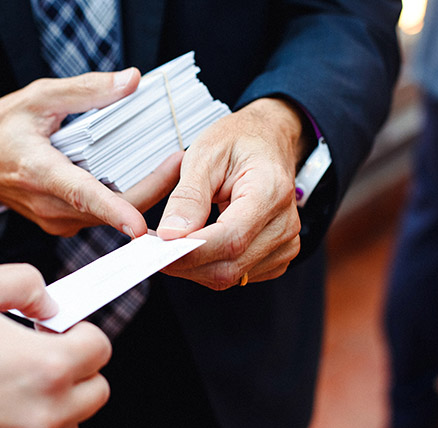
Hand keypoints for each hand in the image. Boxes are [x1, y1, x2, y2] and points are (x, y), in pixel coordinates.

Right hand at [0, 68, 180, 237]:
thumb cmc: (2, 128)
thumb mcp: (38, 97)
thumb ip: (86, 90)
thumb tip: (131, 82)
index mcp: (39, 171)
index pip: (81, 194)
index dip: (113, 210)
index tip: (139, 226)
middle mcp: (48, 205)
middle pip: (109, 208)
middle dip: (150, 188)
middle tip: (179, 161)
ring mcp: (55, 221)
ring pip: (108, 215)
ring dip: (140, 193)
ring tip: (165, 163)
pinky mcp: (61, 225)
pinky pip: (99, 217)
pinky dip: (121, 199)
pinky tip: (136, 175)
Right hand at [0, 265, 110, 427]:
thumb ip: (27, 283)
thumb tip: (51, 302)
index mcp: (49, 364)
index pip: (100, 348)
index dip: (81, 334)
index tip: (59, 334)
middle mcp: (48, 412)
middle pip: (95, 391)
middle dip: (74, 372)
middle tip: (37, 363)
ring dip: (54, 412)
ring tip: (11, 396)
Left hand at [156, 98, 310, 289]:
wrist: (267, 140)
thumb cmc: (238, 141)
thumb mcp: (204, 154)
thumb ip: (188, 197)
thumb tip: (171, 234)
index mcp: (271, 191)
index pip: (230, 238)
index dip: (191, 251)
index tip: (157, 249)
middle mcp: (284, 223)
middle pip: (230, 266)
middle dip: (185, 264)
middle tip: (152, 250)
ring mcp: (285, 243)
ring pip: (230, 276)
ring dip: (194, 268)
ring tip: (172, 243)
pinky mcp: (277, 256)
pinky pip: (237, 276)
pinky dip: (209, 267)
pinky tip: (195, 247)